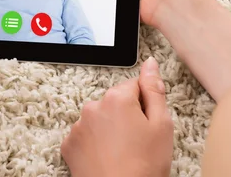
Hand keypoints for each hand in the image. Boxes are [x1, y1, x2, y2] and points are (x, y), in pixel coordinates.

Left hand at [61, 57, 173, 176]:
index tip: (149, 126)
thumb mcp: (161, 126)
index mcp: (117, 98)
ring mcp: (78, 126)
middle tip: (138, 143)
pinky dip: (94, 144)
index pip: (135, 87)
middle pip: (115, 102)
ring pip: (99, 119)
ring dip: (109, 130)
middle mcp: (93, 106)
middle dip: (126, 117)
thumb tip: (150, 64)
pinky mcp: (68, 144)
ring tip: (122, 154)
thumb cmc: (144, 166)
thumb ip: (154, 90)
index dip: (146, 106)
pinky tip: (106, 159)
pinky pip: (85, 136)